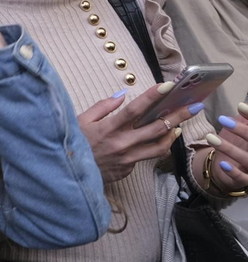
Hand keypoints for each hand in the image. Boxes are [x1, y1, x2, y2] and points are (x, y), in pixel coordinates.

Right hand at [78, 80, 195, 184]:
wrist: (67, 175)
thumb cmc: (71, 144)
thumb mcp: (80, 121)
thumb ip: (102, 107)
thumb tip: (122, 96)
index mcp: (108, 128)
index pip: (135, 109)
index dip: (153, 96)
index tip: (168, 86)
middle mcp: (121, 144)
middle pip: (156, 128)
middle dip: (178, 115)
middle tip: (193, 107)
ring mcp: (127, 159)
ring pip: (158, 147)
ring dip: (172, 135)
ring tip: (179, 127)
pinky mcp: (127, 170)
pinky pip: (143, 157)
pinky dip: (148, 147)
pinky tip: (150, 141)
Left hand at [202, 105, 247, 192]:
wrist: (238, 171)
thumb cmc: (243, 146)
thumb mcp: (245, 131)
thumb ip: (246, 119)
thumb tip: (243, 103)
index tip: (239, 105)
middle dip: (242, 131)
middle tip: (223, 119)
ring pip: (247, 159)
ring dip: (229, 149)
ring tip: (210, 137)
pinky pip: (243, 179)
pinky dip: (233, 172)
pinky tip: (222, 164)